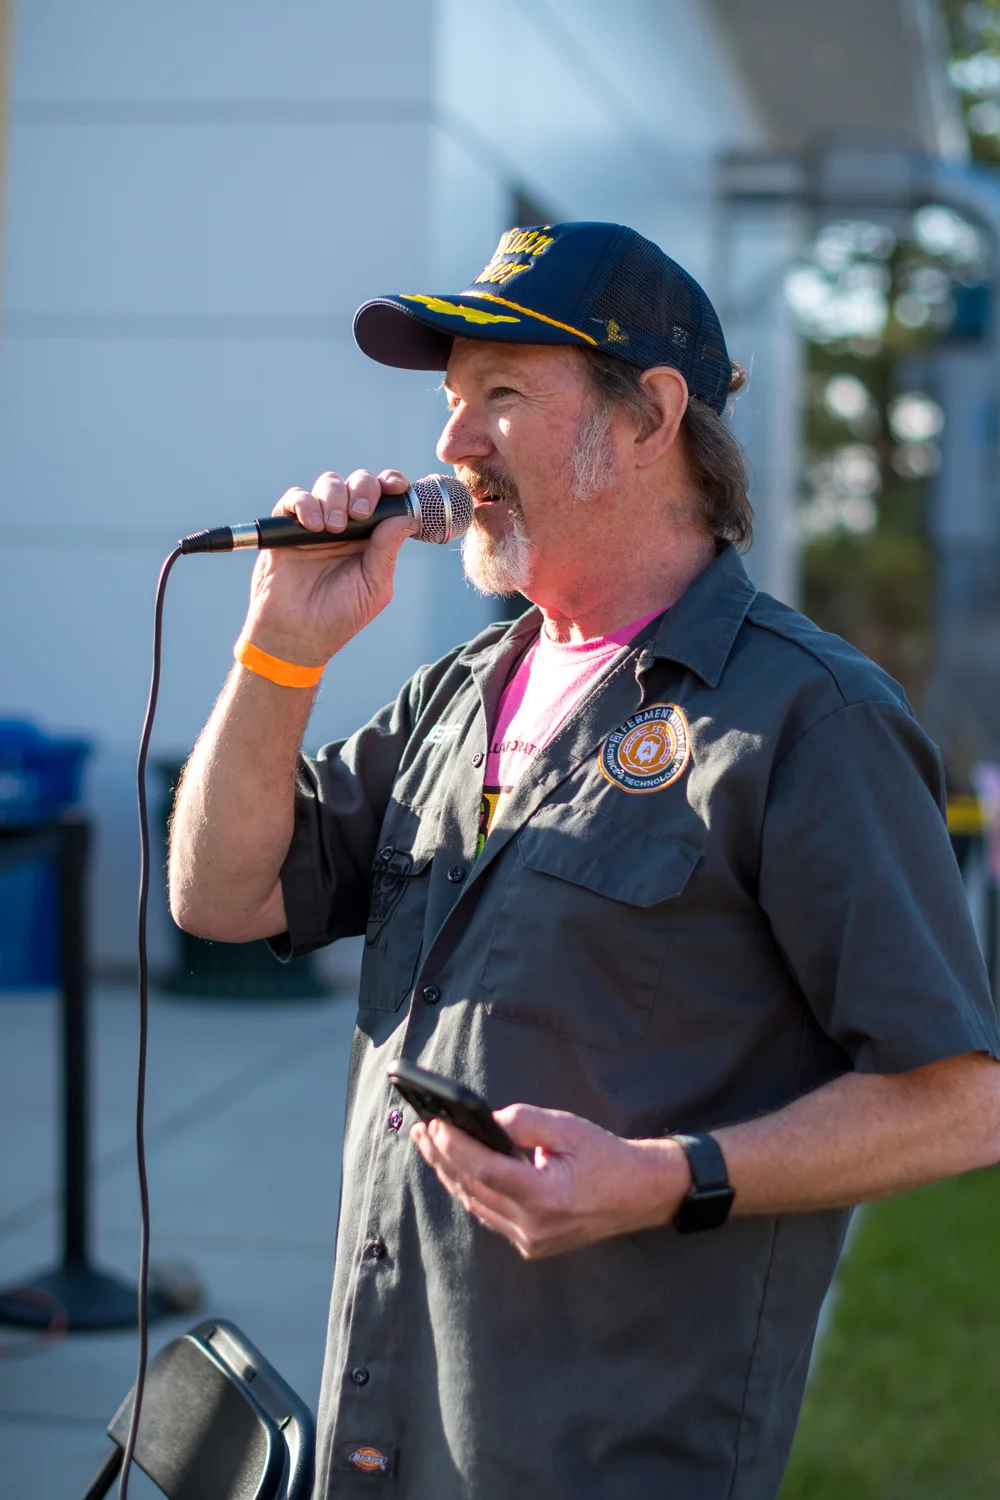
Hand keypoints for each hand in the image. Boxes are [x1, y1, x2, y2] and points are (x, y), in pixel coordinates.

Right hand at [241, 469, 416, 666]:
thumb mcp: (374, 585)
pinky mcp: (287, 527)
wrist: (296, 634)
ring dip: (335, 498)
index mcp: (371, 537)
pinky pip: (295, 498)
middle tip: (360, 513)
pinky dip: (305, 504)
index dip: (392, 483)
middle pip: (359, 482)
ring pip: (329, 484)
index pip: (385, 498)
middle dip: (363, 489)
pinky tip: (312, 525)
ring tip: (334, 529)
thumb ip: (387, 550)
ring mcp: (317, 523)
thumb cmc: (339, 615)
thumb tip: (406, 517)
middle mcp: (346, 525)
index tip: (395, 485)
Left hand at [411, 1104, 691, 1258]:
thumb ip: (525, 1122)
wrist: (639, 1195)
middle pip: (472, 1189)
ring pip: (476, 1205)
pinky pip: (489, 1215)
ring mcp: (530, 1240)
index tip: (433, 1123)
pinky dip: (470, 1190)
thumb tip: (486, 1121)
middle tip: (420, 1130)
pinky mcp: (530, 1245)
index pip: (484, 1170)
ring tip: (430, 1145)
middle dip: (442, 1157)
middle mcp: (533, 1225)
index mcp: (545, 1196)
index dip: (453, 1146)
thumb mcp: (570, 1128)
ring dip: (450, 1174)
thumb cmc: (606, 1157)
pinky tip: (456, 1169)